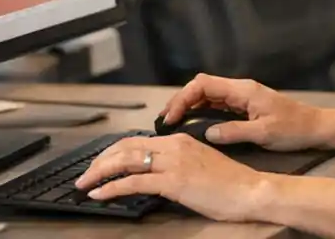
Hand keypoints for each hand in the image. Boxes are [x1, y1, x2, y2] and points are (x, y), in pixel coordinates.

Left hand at [74, 133, 264, 221]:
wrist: (249, 191)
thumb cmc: (230, 183)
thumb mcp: (199, 165)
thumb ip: (177, 163)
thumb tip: (155, 172)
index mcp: (180, 139)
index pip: (136, 140)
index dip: (112, 152)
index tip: (99, 163)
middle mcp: (174, 146)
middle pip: (125, 147)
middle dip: (100, 161)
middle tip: (85, 174)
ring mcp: (173, 162)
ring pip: (125, 161)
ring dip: (99, 173)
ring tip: (84, 184)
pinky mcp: (173, 181)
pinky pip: (134, 182)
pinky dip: (112, 188)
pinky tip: (100, 194)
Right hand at [162, 74, 327, 151]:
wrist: (314, 127)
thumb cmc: (293, 128)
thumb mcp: (264, 133)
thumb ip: (234, 132)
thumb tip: (206, 133)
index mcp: (243, 90)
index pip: (204, 85)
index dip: (183, 98)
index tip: (171, 117)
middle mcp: (240, 89)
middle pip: (202, 87)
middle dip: (181, 101)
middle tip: (166, 121)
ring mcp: (242, 97)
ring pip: (207, 95)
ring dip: (189, 106)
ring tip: (173, 124)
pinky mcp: (244, 106)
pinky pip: (216, 104)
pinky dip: (201, 111)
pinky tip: (192, 124)